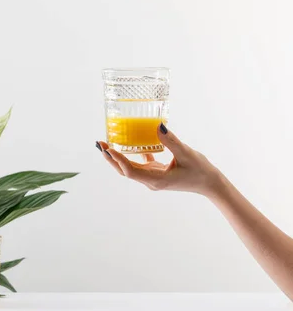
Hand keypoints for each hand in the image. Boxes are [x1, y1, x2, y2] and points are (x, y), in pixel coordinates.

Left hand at [97, 124, 223, 196]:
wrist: (210, 184)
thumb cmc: (201, 170)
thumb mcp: (186, 153)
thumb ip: (171, 140)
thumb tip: (158, 126)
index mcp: (156, 180)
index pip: (130, 171)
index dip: (118, 160)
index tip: (108, 149)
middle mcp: (151, 181)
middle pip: (125, 170)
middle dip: (111, 158)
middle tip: (100, 144)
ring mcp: (153, 178)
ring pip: (131, 168)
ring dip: (119, 157)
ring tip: (107, 145)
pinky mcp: (157, 173)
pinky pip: (141, 164)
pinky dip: (134, 155)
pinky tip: (129, 144)